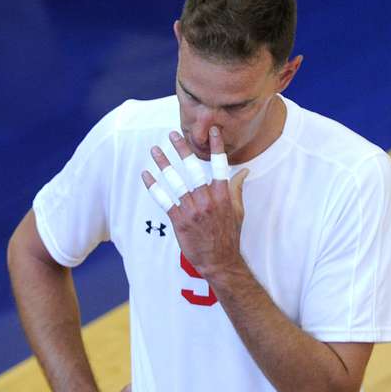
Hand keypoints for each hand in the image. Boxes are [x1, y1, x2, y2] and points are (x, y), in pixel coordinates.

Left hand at [142, 126, 248, 279]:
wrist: (220, 261)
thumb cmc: (229, 235)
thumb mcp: (238, 211)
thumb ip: (237, 189)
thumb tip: (244, 171)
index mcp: (222, 195)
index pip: (219, 165)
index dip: (216, 147)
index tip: (212, 130)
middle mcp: (207, 200)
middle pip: (192, 169)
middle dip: (182, 150)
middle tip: (172, 135)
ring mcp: (192, 210)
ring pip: (175, 182)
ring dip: (163, 164)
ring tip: (155, 150)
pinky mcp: (180, 221)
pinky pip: (164, 200)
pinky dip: (154, 187)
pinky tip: (146, 175)